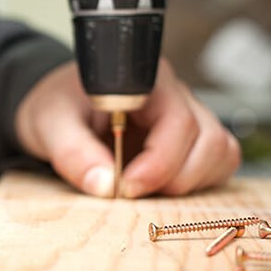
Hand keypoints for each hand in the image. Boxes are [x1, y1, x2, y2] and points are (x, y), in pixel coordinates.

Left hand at [15, 59, 240, 197]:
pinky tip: (159, 184)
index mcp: (144, 80)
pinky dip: (196, 183)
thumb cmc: (58, 107)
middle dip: (172, 178)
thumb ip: (73, 152)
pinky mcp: (191, 141)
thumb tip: (104, 186)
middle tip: (128, 190)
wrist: (60, 108)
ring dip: (188, 182)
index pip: (178, 120)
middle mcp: (175, 95)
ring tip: (144, 186)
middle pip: (208, 141)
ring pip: (220, 152)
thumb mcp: (49, 124)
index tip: (127, 186)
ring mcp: (189, 116)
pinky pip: (217, 163)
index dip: (159, 162)